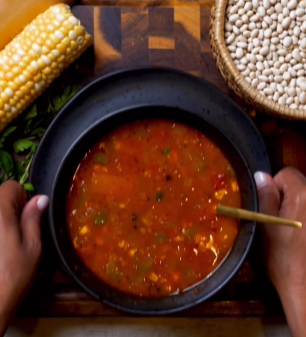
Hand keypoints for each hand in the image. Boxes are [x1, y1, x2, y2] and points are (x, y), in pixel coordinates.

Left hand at [0, 181, 48, 335]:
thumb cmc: (12, 275)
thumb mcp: (32, 246)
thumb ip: (34, 218)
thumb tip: (41, 199)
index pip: (11, 186)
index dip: (22, 199)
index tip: (26, 217)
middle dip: (10, 209)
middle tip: (16, 232)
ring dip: (2, 221)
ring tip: (4, 243)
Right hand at [255, 167, 305, 336]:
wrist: (305, 288)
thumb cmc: (283, 258)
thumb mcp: (265, 226)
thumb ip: (264, 197)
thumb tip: (261, 176)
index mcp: (303, 195)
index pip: (286, 173)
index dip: (273, 187)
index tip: (269, 207)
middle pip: (298, 184)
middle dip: (286, 197)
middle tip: (277, 221)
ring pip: (304, 198)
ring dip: (295, 207)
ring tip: (290, 230)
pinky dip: (302, 217)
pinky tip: (299, 235)